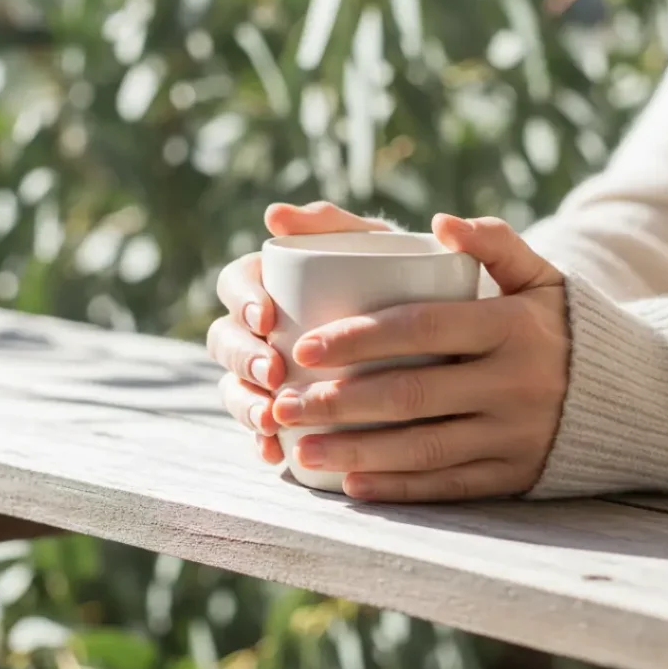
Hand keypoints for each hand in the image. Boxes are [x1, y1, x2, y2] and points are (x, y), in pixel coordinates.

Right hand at [206, 202, 393, 463]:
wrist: (441, 325)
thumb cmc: (400, 272)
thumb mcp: (375, 244)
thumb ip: (335, 222)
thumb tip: (273, 215)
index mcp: (272, 281)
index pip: (236, 284)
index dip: (241, 300)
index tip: (267, 318)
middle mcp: (262, 328)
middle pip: (227, 341)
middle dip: (242, 359)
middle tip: (275, 372)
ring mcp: (270, 371)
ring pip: (235, 387)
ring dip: (244, 404)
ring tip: (270, 419)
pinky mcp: (288, 408)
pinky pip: (261, 428)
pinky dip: (262, 441)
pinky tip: (276, 453)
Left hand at [274, 215, 568, 501]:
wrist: (634, 394)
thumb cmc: (560, 324)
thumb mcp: (540, 275)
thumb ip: (494, 242)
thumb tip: (440, 222)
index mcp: (512, 325)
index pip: (422, 327)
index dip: (359, 337)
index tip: (305, 344)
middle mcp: (515, 382)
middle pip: (412, 393)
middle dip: (340, 401)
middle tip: (285, 403)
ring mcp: (516, 435)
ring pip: (424, 448)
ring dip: (356, 451)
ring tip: (301, 449)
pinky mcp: (516, 475)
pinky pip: (450, 486)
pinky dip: (399, 488)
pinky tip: (352, 486)